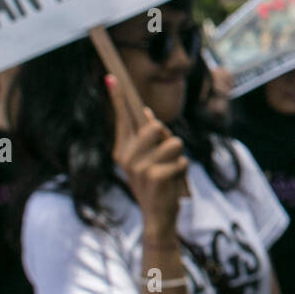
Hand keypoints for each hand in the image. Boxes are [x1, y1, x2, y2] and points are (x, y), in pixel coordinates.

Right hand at [107, 74, 188, 238]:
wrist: (158, 217)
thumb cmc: (157, 184)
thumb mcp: (149, 160)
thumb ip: (148, 138)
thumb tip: (148, 113)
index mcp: (122, 151)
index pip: (122, 119)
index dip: (118, 98)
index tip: (112, 77)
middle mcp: (126, 157)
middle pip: (155, 126)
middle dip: (168, 140)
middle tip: (165, 159)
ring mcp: (139, 167)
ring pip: (173, 143)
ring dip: (178, 157)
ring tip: (169, 172)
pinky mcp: (155, 175)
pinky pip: (182, 161)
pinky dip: (183, 171)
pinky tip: (172, 184)